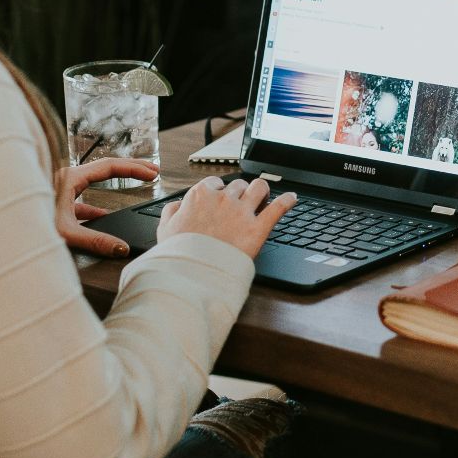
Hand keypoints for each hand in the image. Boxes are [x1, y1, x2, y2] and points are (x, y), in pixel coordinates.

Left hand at [57, 158, 159, 256]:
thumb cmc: (28, 224)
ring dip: (116, 182)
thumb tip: (121, 248)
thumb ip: (95, 241)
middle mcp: (66, 178)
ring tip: (134, 184)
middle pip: (105, 168)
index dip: (134, 169)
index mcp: (70, 178)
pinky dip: (97, 203)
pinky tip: (103, 215)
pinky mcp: (57, 202)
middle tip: (153, 170)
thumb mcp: (66, 232)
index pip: (109, 166)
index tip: (153, 173)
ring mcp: (61, 189)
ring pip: (94, 180)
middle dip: (131, 168)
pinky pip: (83, 197)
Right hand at [156, 175, 297, 257]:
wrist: (192, 274)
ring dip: (262, 191)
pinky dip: (288, 200)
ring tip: (264, 197)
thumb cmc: (178, 253)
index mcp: (200, 196)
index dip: (219, 191)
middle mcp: (223, 199)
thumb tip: (179, 205)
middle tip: (242, 204)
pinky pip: (278, 207)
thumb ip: (171, 211)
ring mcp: (242, 212)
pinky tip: (292, 198)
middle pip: (238, 185)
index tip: (221, 198)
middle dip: (241, 193)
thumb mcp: (164, 229)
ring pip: (259, 187)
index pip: (215, 183)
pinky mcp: (258, 228)